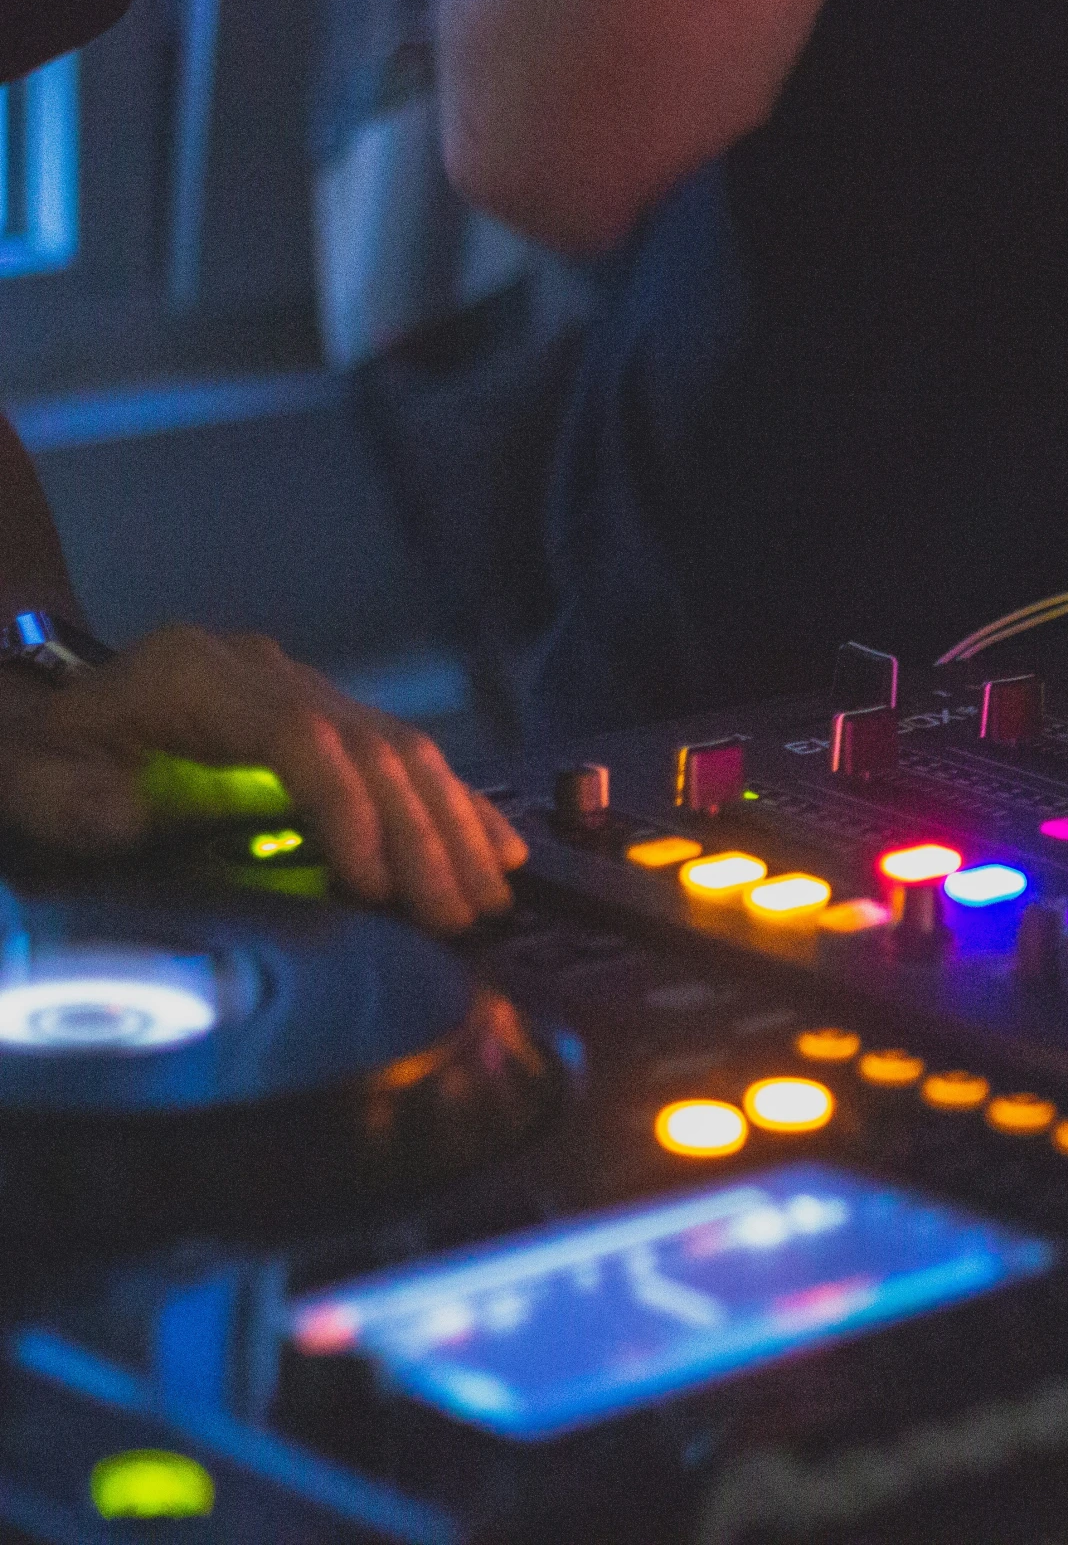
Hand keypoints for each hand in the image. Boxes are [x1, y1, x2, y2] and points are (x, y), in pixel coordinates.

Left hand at [0, 626, 524, 930]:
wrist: (43, 715)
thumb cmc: (37, 756)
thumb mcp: (27, 777)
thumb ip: (71, 800)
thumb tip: (130, 820)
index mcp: (195, 676)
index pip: (299, 735)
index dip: (348, 808)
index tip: (376, 886)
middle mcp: (263, 672)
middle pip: (370, 745)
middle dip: (423, 835)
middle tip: (458, 915)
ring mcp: (300, 689)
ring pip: (402, 749)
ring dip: (454, 826)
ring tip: (489, 898)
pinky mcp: (324, 717)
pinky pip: (405, 756)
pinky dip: (455, 804)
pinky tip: (500, 847)